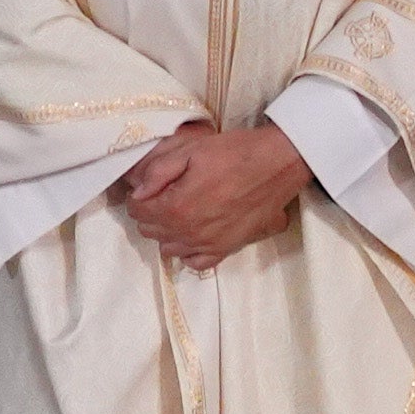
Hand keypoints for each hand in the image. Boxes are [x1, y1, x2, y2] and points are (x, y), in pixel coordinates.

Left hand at [114, 120, 313, 266]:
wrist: (276, 165)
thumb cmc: (234, 153)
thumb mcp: (191, 150)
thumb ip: (158, 171)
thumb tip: (138, 191)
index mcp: (176, 207)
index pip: (138, 211)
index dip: (138, 197)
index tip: (149, 186)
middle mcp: (189, 233)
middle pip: (151, 231)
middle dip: (151, 213)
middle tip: (164, 194)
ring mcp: (208, 245)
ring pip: (169, 248)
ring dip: (168, 231)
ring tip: (180, 211)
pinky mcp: (226, 249)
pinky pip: (196, 262)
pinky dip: (189, 251)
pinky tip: (194, 234)